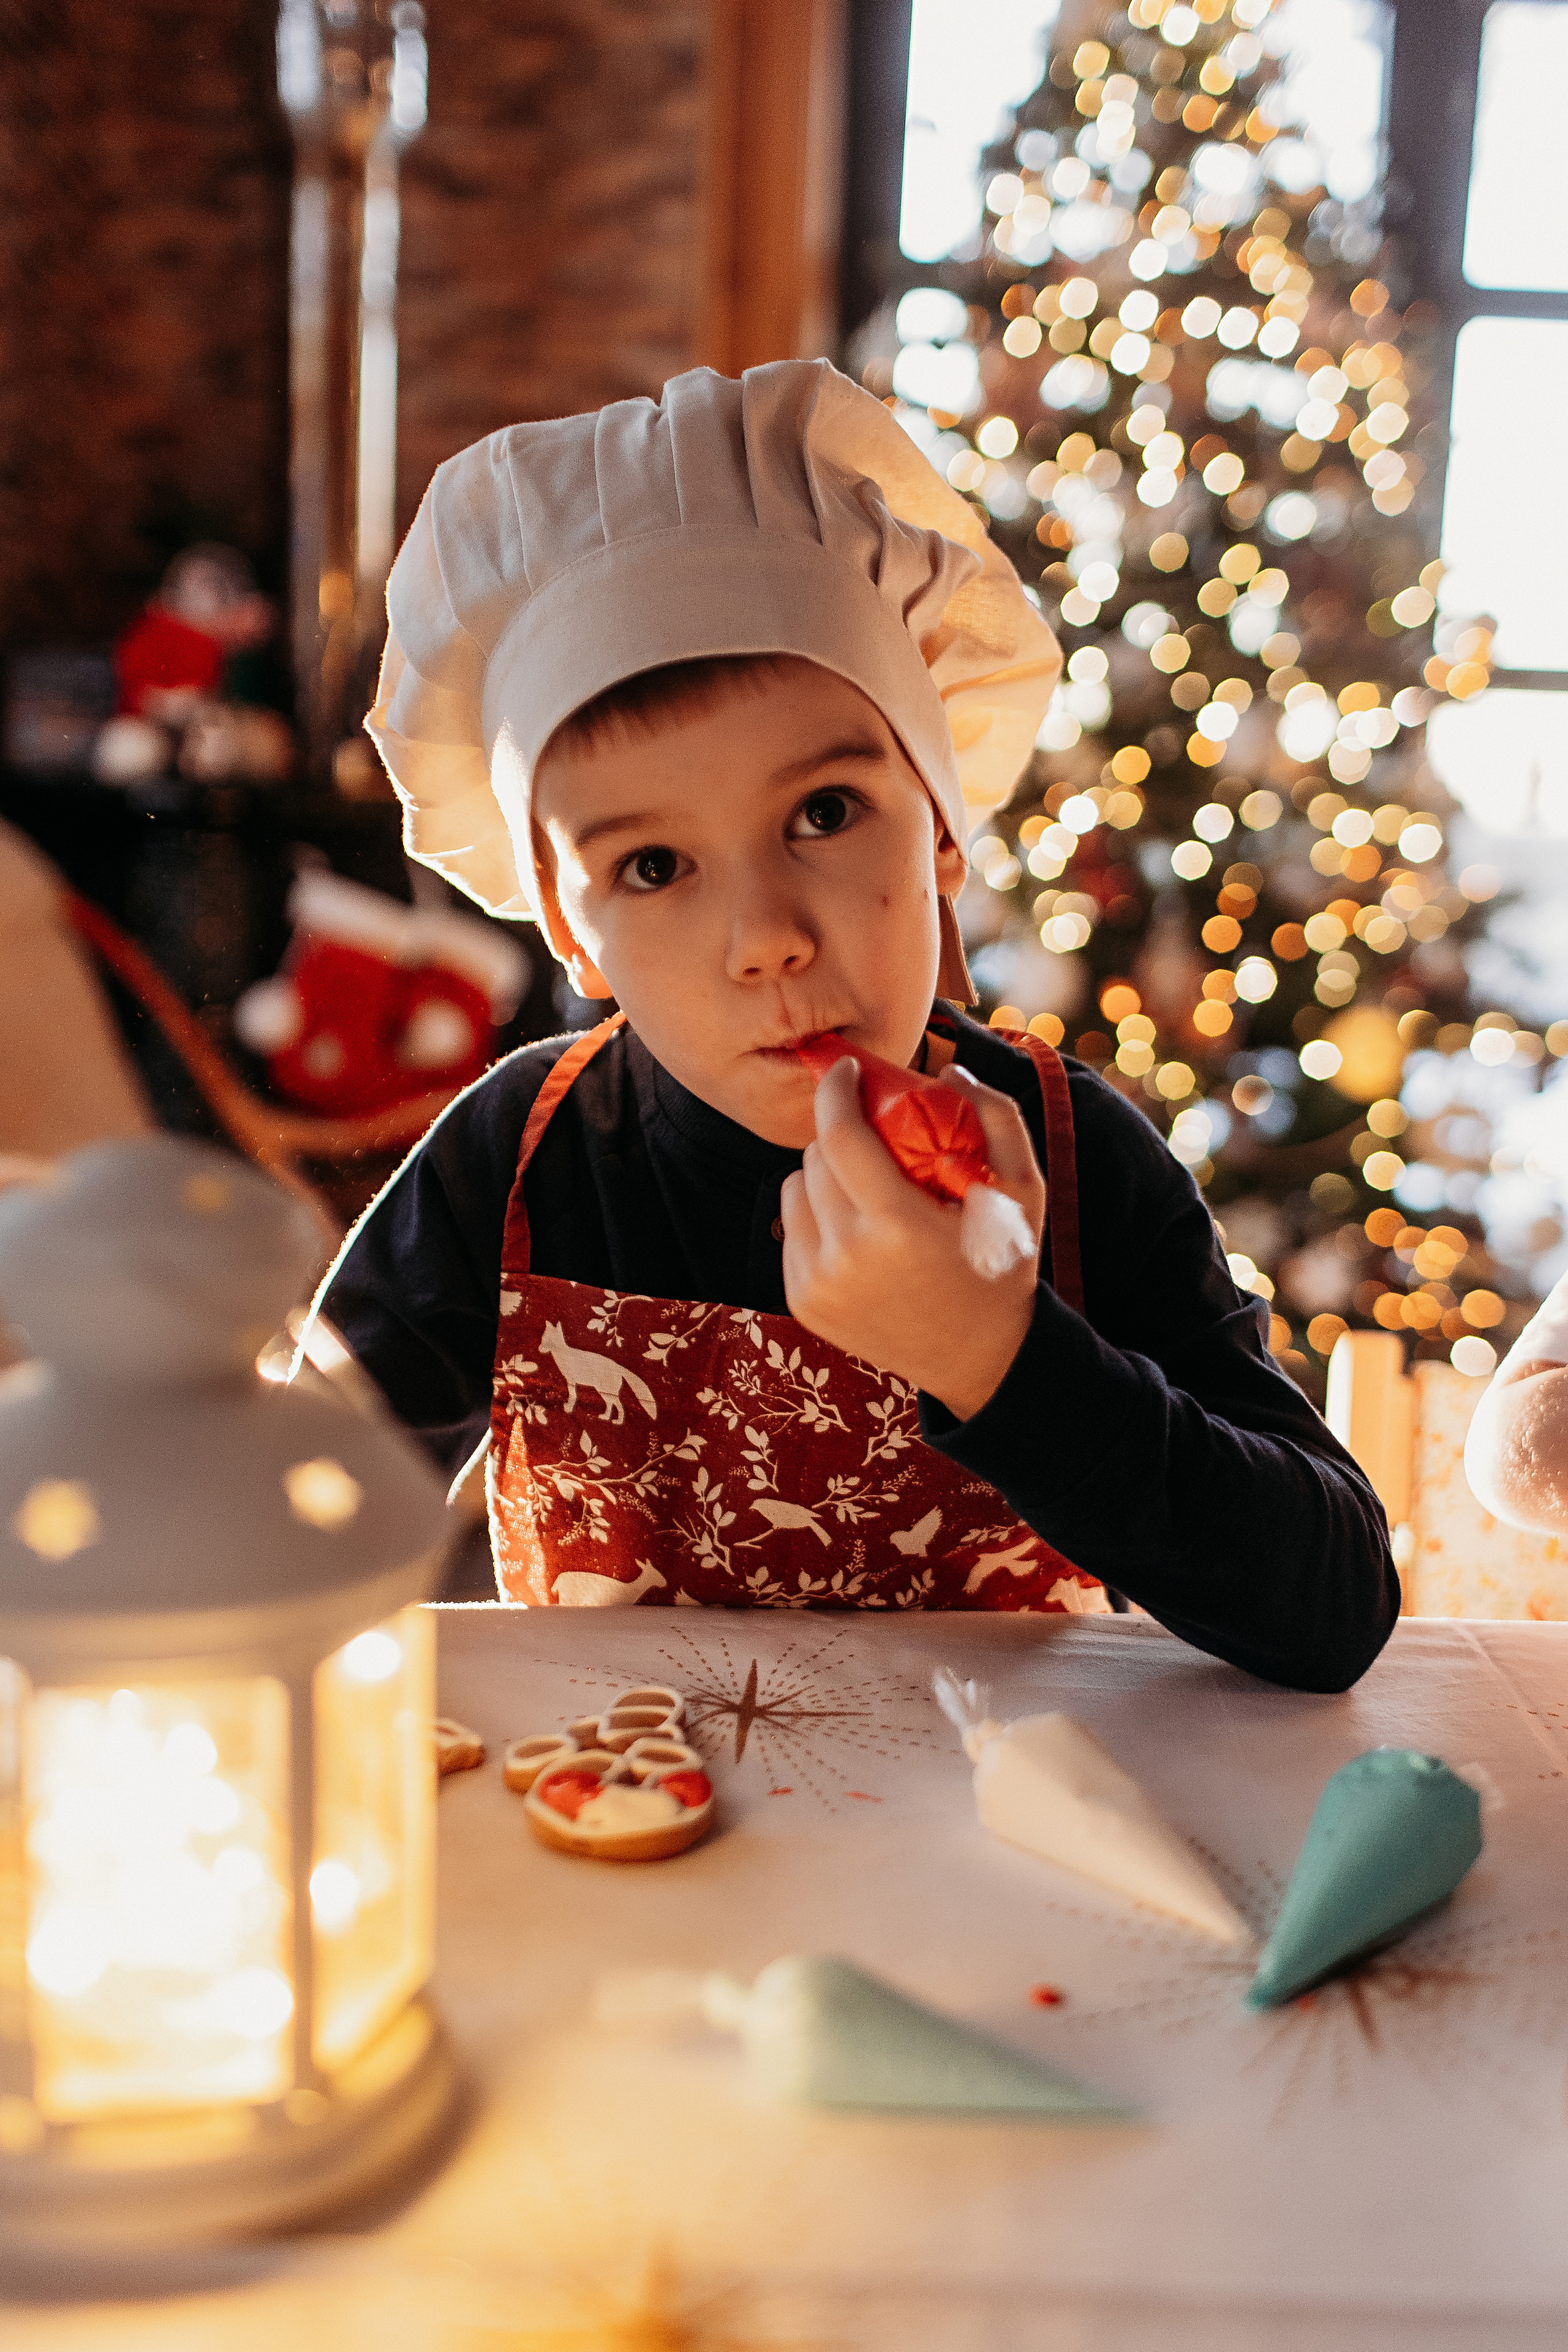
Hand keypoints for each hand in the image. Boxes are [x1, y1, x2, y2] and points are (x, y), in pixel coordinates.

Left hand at [780, 1057, 1046, 1421]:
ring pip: (793, 1189)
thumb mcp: (1022, 1190)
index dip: (836, 1090)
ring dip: (824, 1174)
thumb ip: (995, 1119)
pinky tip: (857, 1229)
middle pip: (815, 1158)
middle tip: (876, 1138)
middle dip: (841, 1134)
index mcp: (898, 1228)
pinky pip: (792, 1228)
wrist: (978, 1357)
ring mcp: (817, 1285)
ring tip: (869, 1189)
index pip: (839, 1136)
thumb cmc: (1002, 1266)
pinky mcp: (803, 1303)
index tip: (846, 1070)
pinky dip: (817, 1214)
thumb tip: (949, 1071)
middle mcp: (846, 1259)